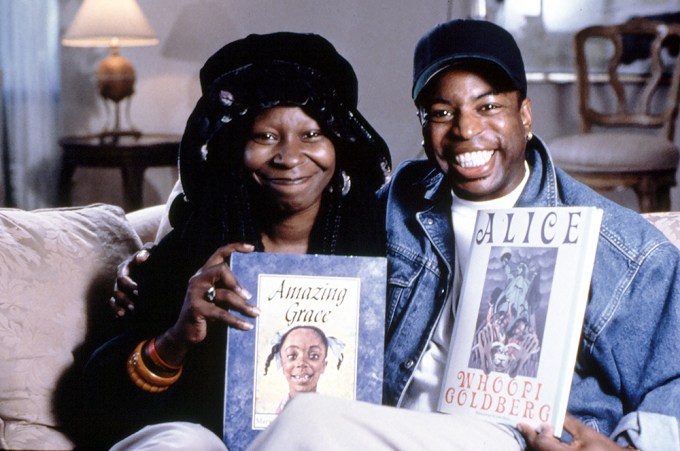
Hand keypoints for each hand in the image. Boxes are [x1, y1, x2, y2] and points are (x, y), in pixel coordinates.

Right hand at [110, 245, 152, 316]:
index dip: (129, 285)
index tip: (139, 290)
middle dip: (125, 299)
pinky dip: (116, 310)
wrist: (152, 263)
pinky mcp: (120, 296)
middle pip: (117, 290)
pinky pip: (114, 305)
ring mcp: (119, 288)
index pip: (122, 277)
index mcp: (124, 268)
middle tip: (134, 306)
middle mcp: (119, 279)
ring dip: (120, 306)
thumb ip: (146, 251)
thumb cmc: (151, 255)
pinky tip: (122, 316)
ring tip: (128, 312)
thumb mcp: (149, 250)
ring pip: (114, 299)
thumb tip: (142, 258)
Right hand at [158, 243, 259, 364]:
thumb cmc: (207, 314)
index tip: (251, 248)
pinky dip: (236, 320)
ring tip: (256, 313)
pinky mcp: (196, 308)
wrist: (185, 334)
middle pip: (221, 270)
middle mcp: (198, 279)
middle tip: (249, 296)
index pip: (219, 253)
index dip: (235, 247)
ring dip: (243, 306)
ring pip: (225, 294)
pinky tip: (247, 326)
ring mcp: (195, 293)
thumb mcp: (218, 297)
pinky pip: (221, 314)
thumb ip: (228, 288)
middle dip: (237, 283)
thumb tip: (254, 286)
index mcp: (204, 273)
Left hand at [518, 415, 627, 449]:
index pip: (542, 443)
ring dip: (537, 445)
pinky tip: (544, 442)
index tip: (523, 424)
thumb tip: (552, 414)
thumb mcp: (587, 433)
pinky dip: (544, 449)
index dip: (533, 433)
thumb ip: (568, 423)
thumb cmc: (606, 449)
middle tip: (524, 427)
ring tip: (533, 434)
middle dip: (532, 440)